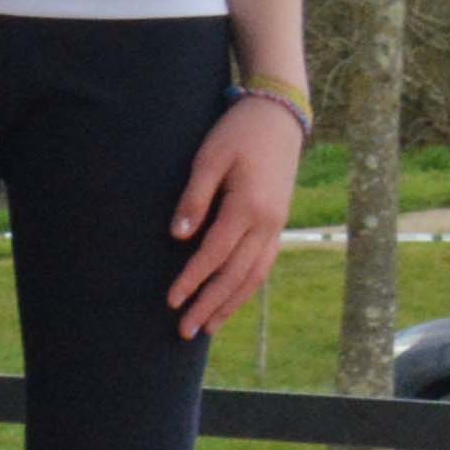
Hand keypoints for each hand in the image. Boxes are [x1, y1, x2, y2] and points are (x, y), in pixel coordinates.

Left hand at [165, 92, 304, 339]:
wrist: (278, 120)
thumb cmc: (236, 134)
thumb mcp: (209, 158)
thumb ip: (194, 197)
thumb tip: (178, 236)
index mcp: (248, 207)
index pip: (215, 254)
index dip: (192, 279)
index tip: (171, 300)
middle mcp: (268, 224)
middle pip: (235, 275)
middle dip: (209, 304)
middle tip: (184, 330)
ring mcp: (277, 227)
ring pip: (254, 277)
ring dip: (229, 304)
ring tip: (206, 327)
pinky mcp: (278, 226)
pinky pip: (263, 265)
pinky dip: (246, 288)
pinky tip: (231, 301)